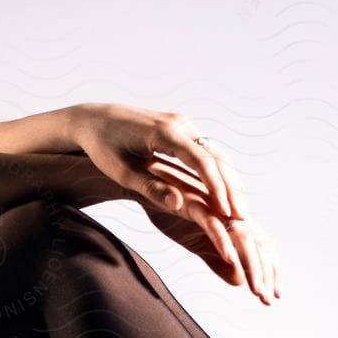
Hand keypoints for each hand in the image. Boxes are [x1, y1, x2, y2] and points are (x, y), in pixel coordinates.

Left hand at [72, 103, 247, 220]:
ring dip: (228, 180)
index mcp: (164, 133)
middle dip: (230, 188)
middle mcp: (179, 124)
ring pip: (214, 152)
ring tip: (238, 209)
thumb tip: (179, 206)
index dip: (217, 189)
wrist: (94, 119)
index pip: (201, 162)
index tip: (227, 214)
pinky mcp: (180, 127)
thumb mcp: (122, 172)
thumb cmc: (102, 148)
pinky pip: (206, 150)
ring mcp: (182, 123)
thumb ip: (151, 188)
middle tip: (243, 217)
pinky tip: (225, 191)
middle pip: (215, 157)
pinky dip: (218, 171)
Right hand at [144, 193, 283, 303]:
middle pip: (257, 244)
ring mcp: (214, 206)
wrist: (144, 188)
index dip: (269, 272)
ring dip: (251, 263)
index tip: (271, 298)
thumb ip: (217, 260)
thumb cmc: (172, 212)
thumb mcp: (196, 243)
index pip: (261, 247)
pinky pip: (212, 223)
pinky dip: (222, 241)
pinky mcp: (194, 202)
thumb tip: (239, 281)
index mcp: (233, 220)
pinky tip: (229, 259)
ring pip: (241, 236)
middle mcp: (230, 212)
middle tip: (267, 300)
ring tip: (255, 289)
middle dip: (265, 273)